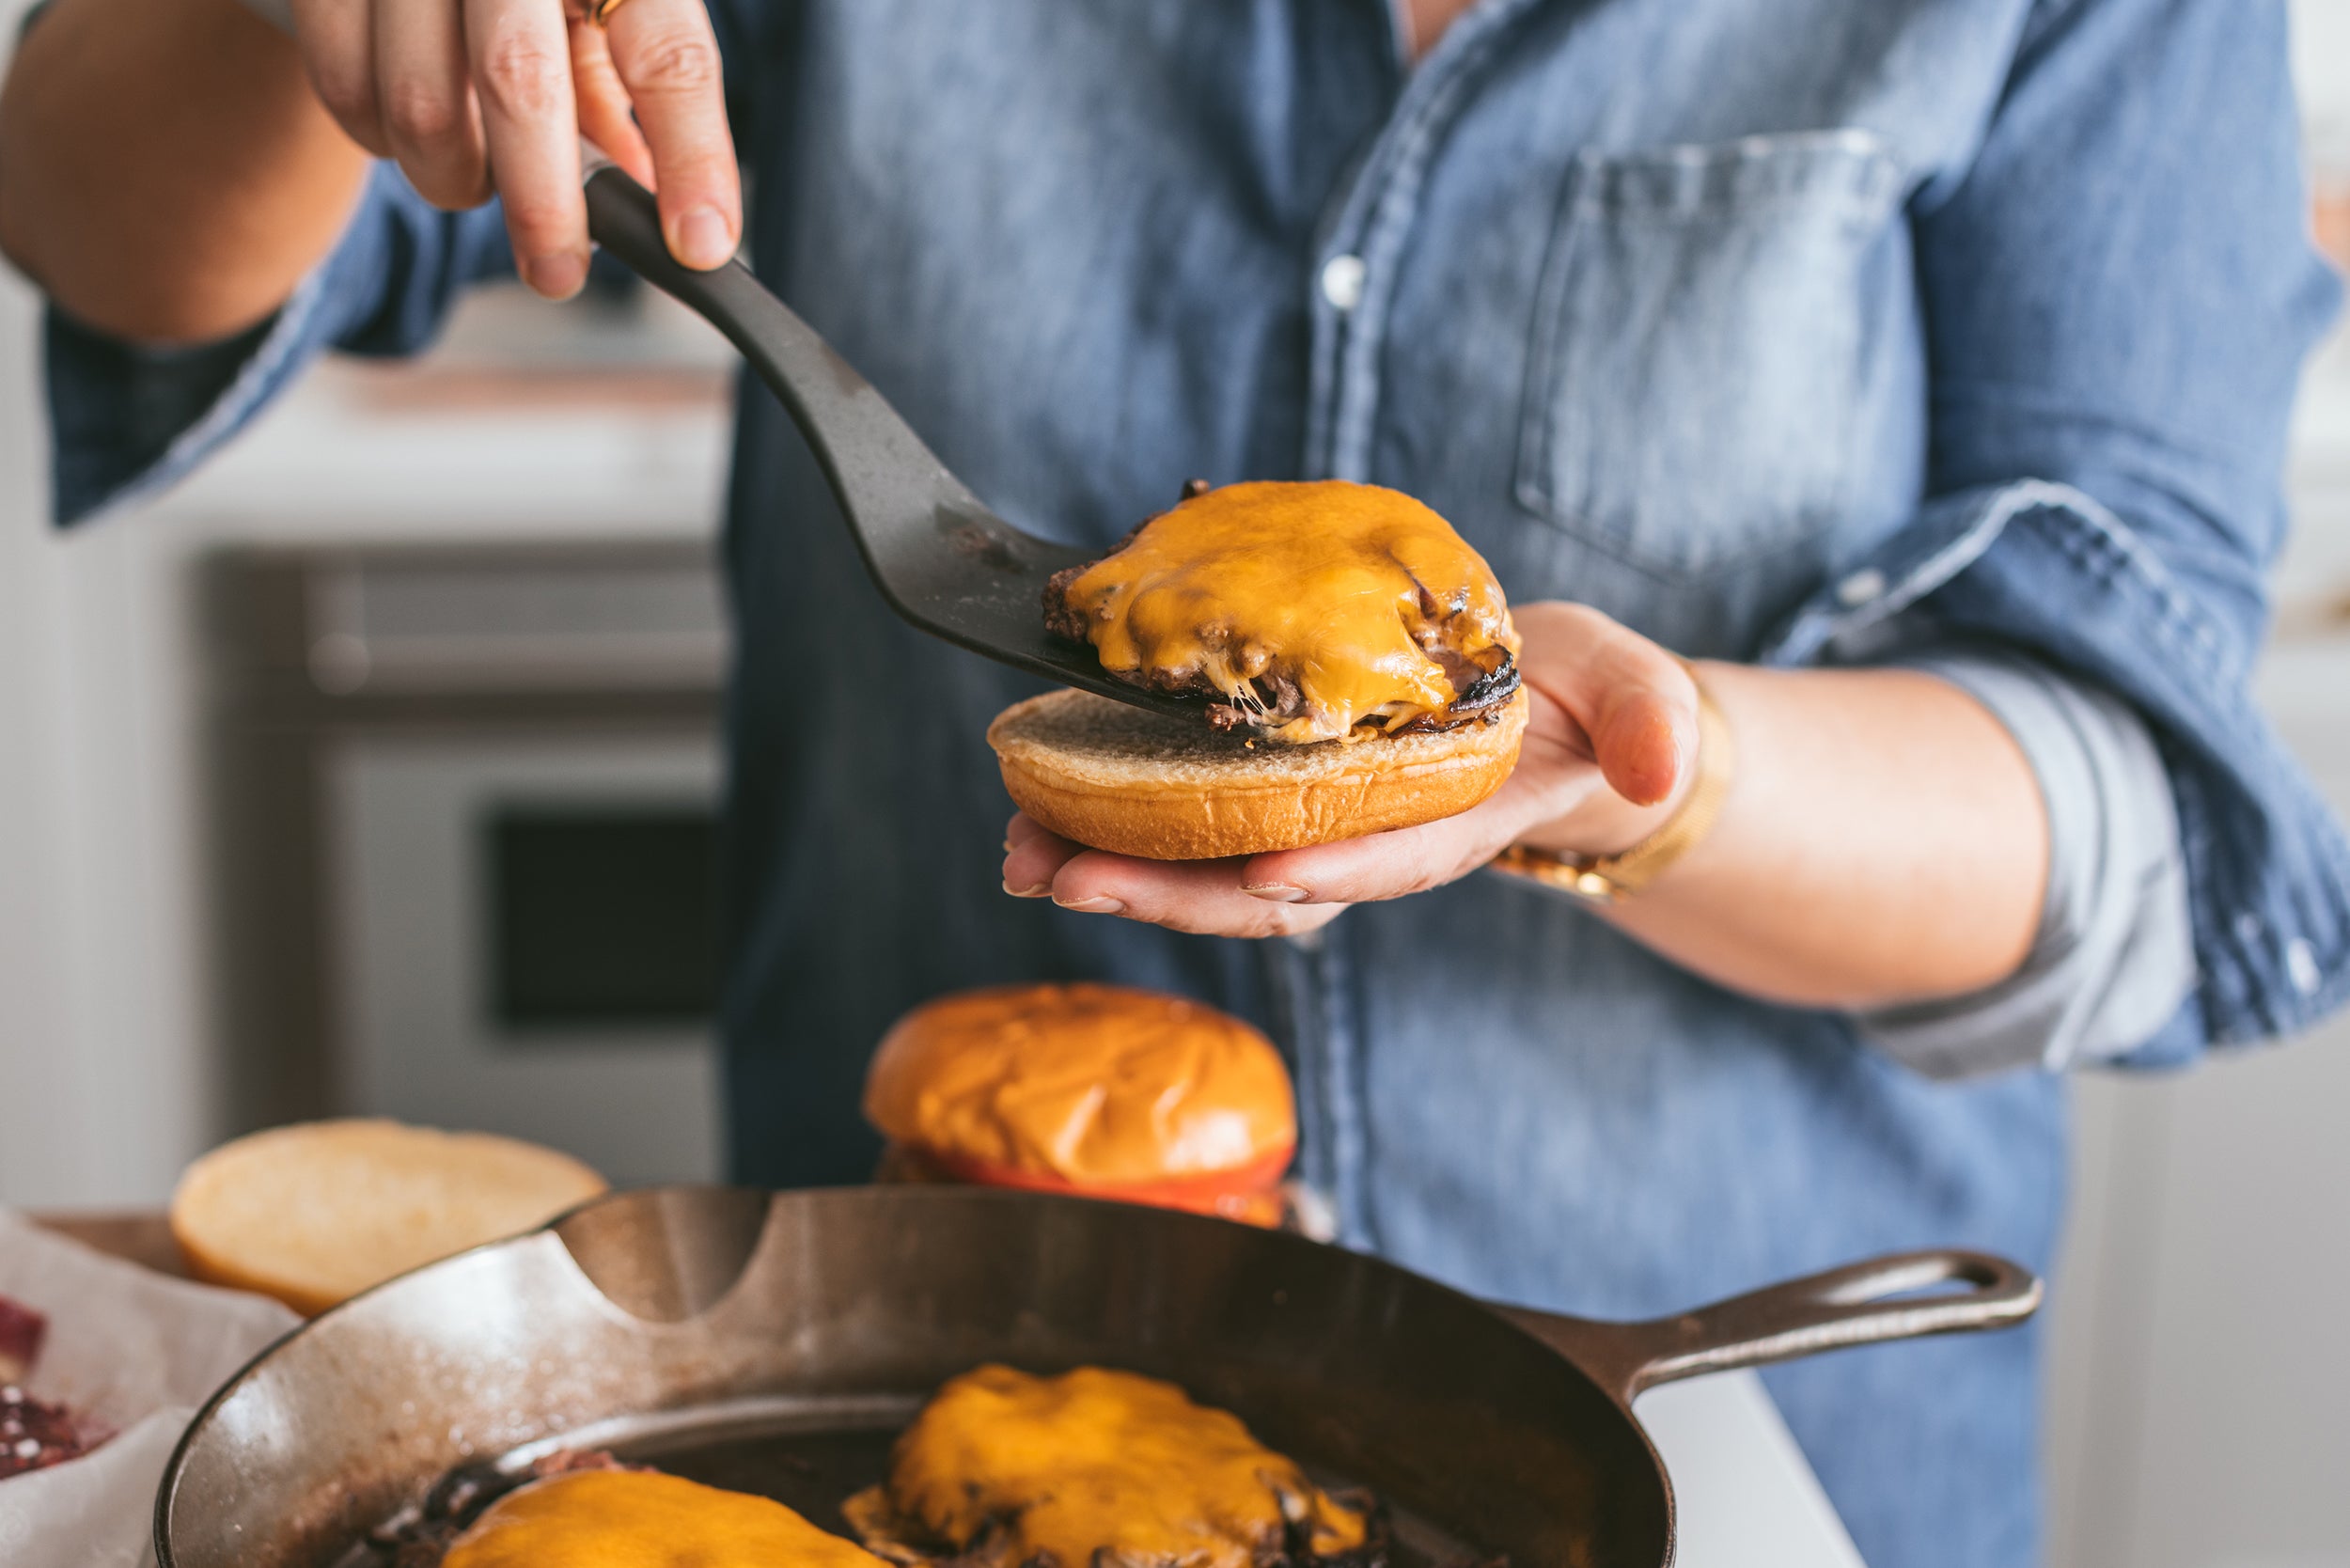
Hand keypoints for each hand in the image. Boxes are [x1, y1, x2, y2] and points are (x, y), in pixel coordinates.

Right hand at [288, 0, 739, 297]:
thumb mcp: (592, 6)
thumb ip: (622, 89)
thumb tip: (666, 204)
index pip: (668, 54)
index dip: (691, 157)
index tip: (698, 247)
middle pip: (522, 83)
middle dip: (545, 205)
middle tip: (558, 274)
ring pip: (420, 105)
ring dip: (453, 176)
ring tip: (475, 176)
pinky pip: (344, 89)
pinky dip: (380, 139)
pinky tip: (408, 129)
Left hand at [1000, 602, 1701, 937]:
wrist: (1552, 719)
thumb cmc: (1590, 703)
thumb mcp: (1636, 694)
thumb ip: (1647, 722)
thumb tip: (1657, 767)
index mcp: (1460, 816)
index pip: (1396, 856)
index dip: (1338, 870)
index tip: (1268, 873)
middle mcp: (1374, 841)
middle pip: (1267, 889)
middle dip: (1170, 891)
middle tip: (1064, 874)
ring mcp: (1320, 830)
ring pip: (1209, 873)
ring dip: (1116, 867)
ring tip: (1020, 854)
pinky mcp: (1278, 804)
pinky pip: (1191, 829)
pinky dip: (1115, 827)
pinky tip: (1037, 812)